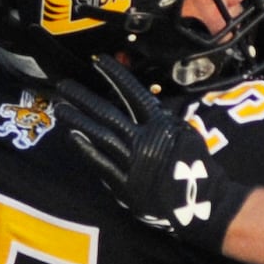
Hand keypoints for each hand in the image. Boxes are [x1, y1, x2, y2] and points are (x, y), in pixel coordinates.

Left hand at [53, 55, 248, 251]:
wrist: (202, 202)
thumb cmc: (196, 165)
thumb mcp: (185, 133)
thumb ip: (163, 119)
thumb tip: (146, 105)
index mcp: (161, 124)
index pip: (134, 93)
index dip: (116, 76)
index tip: (98, 61)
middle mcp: (144, 139)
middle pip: (108, 113)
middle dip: (84, 98)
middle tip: (64, 86)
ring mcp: (132, 162)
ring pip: (100, 135)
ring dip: (78, 120)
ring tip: (61, 108)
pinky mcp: (125, 184)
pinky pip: (102, 163)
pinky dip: (87, 149)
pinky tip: (72, 136)